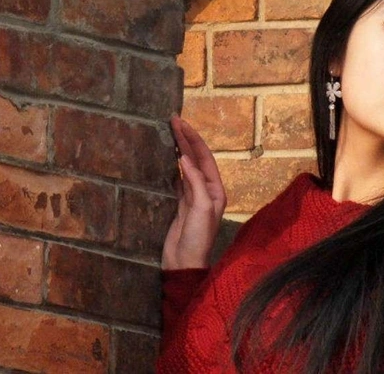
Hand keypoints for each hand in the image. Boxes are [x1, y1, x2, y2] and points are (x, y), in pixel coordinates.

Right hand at [162, 116, 226, 269]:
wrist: (185, 263)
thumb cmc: (198, 238)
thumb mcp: (201, 208)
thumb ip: (194, 182)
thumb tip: (184, 158)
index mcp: (215, 189)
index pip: (204, 157)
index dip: (192, 138)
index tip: (180, 123)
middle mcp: (206, 190)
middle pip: (195, 158)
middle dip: (185, 138)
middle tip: (173, 119)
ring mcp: (193, 197)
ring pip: (186, 166)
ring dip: (179, 149)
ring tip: (170, 132)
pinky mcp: (181, 204)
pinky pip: (177, 179)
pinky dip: (172, 165)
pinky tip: (167, 156)